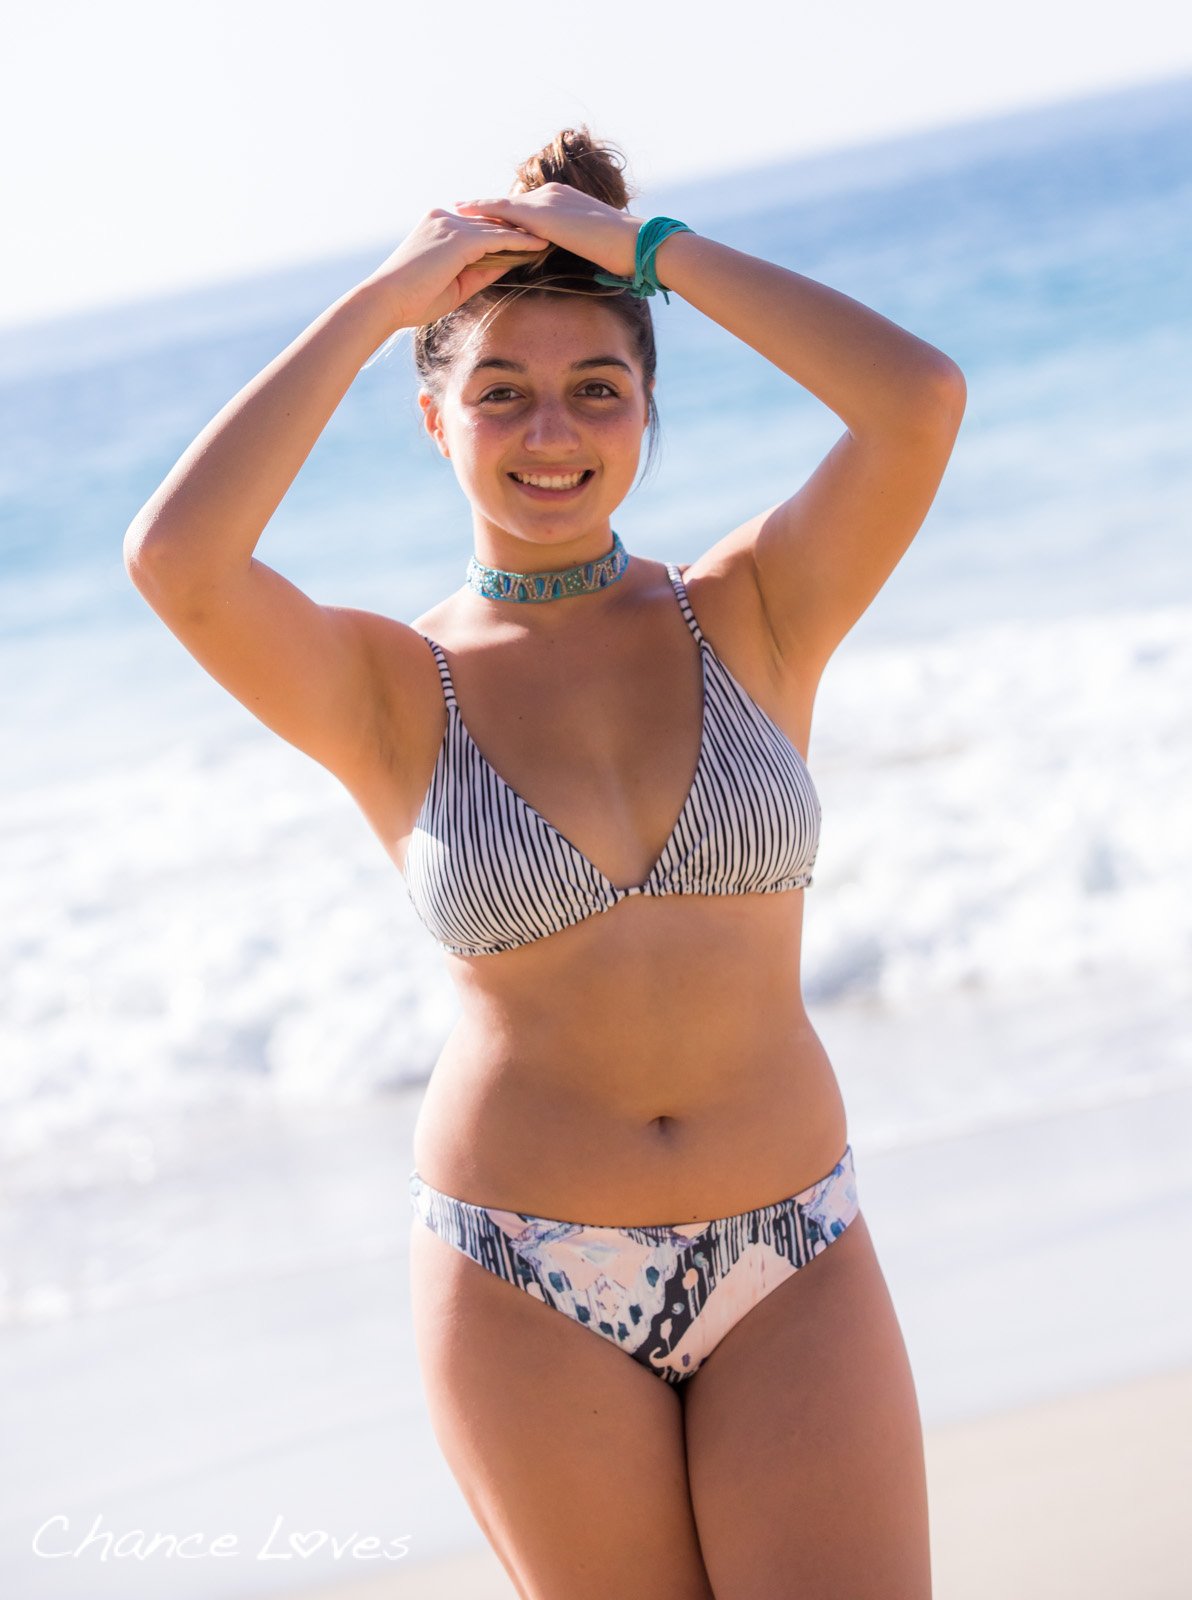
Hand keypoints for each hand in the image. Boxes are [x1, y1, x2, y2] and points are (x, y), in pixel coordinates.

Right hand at [357, 207, 551, 329]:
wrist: (385, 301)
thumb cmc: (413, 299)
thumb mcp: (456, 283)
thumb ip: (483, 269)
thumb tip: (511, 262)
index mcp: (439, 225)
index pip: (481, 227)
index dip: (508, 233)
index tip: (532, 239)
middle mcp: (445, 218)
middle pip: (493, 222)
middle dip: (522, 228)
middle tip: (553, 232)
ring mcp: (450, 225)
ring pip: (497, 227)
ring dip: (526, 233)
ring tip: (554, 237)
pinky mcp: (457, 238)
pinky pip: (497, 237)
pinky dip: (520, 241)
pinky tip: (540, 245)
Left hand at [453, 184, 644, 281]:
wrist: (635, 244)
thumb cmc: (621, 252)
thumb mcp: (589, 245)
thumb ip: (571, 245)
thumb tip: (565, 259)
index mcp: (562, 202)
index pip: (525, 207)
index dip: (503, 212)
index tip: (482, 216)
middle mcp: (551, 195)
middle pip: (509, 202)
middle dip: (484, 207)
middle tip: (458, 209)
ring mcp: (546, 201)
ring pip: (504, 204)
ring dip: (479, 208)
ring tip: (455, 210)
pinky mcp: (544, 213)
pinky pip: (506, 211)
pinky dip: (484, 212)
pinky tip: (465, 215)